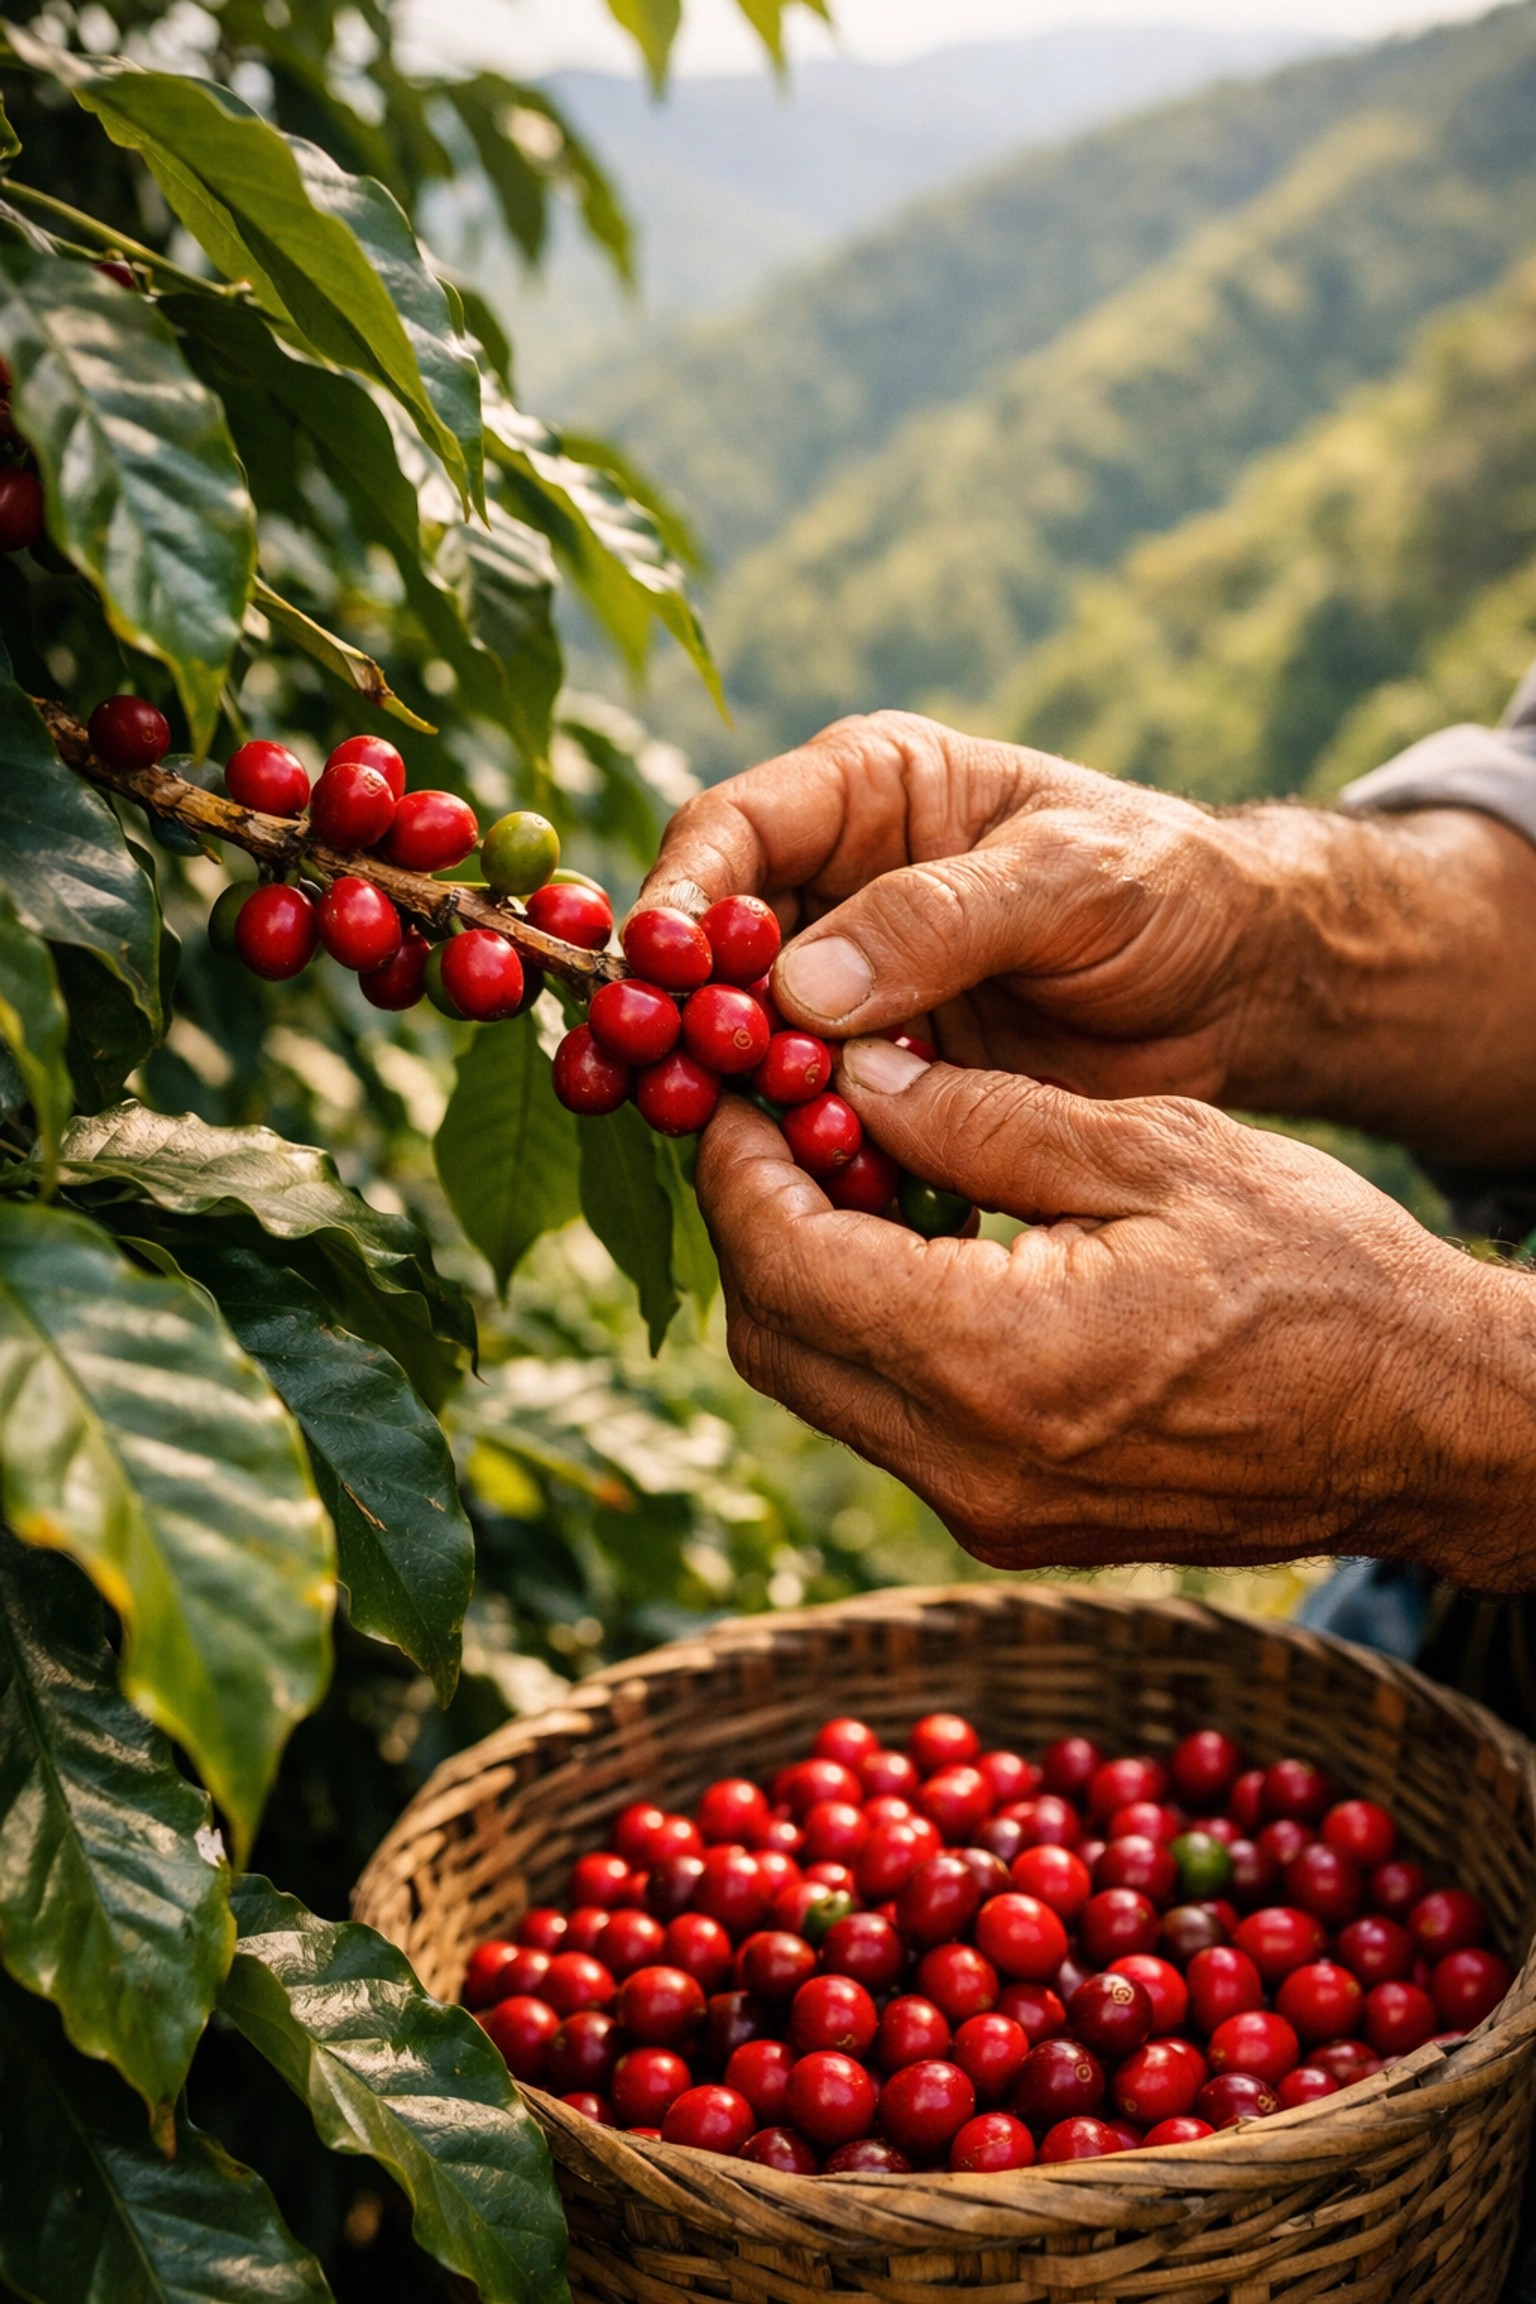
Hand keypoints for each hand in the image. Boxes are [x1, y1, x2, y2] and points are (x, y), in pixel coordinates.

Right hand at [644, 711, 1535, 1159]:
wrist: (1245, 983)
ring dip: (727, 1094)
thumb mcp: (1071, 881)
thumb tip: (798, 987)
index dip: (680, 901)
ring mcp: (853, 986)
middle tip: (655, 1082)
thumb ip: (939, 920)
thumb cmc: (1168, 887)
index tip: (658, 973)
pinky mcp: (880, 1073)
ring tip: (717, 1148)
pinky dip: (798, 1151)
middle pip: (712, 947)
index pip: (731, 831)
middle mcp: (837, 885)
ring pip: (747, 1040)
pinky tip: (798, 1193)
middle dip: (680, 1015)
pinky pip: (810, 1112)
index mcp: (868, 794)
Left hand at [696, 1038, 1535, 1586]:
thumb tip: (847, 1081)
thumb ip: (981, 1116)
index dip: (735, 1164)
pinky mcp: (1013, 1528)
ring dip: (805, 1277)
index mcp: (998, 1362)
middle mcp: (970, 1467)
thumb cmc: (1320, 1273)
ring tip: (848, 1169)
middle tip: (778, 1118)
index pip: (785, 1262)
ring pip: (821, 1388)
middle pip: (774, 1339)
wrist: (1428, 1425)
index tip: (735, 1085)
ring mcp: (988, 1515)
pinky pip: (889, 1424)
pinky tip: (913, 1250)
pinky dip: (869, 1333)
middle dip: (753, 1221)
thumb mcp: (1155, 1150)